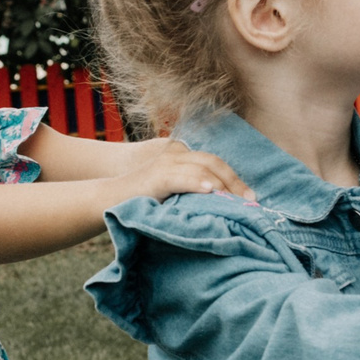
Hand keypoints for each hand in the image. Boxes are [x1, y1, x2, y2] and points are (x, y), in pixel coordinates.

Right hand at [109, 139, 255, 204]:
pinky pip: (182, 177)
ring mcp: (166, 163)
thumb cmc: (141, 201)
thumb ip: (192, 194)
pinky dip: (197, 183)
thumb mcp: (173, 194)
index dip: (235, 179)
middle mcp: (175, 154)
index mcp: (181, 156)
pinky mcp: (156, 176)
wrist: (108, 200)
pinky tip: (210, 191)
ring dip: (223, 184)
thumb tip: (221, 206)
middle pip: (214, 162)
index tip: (251, 197)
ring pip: (203, 168)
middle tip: (251, 201)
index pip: (215, 163)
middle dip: (235, 182)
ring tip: (238, 201)